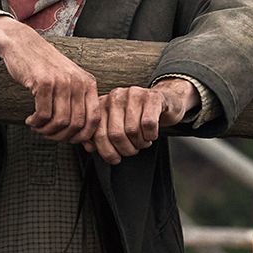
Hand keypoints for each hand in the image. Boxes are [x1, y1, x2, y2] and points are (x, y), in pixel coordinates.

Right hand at [0, 16, 99, 142]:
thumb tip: (82, 137)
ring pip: (60, 122)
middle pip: (76, 124)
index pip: (94, 119)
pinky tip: (31, 120)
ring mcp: (61, 81)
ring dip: (46, 131)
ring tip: (38, 127)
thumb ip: (78, 102)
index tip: (68, 139)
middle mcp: (78, 82)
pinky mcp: (44, 82)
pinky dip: (36, 123)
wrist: (24, 45)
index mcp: (88, 83)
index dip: (82, 135)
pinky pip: (43, 114)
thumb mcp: (69, 81)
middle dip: (61, 136)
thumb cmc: (45, 67)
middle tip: (48, 134)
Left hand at [84, 81, 198, 164]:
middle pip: (115, 134)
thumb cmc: (135, 116)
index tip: (115, 158)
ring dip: (139, 143)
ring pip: (132, 130)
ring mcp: (133, 94)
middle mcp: (115, 96)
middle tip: (133, 150)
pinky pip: (148, 124)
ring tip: (142, 142)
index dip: (106, 152)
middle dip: (126, 149)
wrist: (162, 102)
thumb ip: (99, 135)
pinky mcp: (152, 97)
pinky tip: (151, 135)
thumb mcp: (115, 125)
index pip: (98, 134)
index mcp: (101, 104)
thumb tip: (89, 148)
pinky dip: (151, 135)